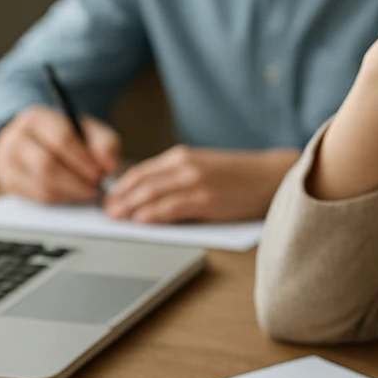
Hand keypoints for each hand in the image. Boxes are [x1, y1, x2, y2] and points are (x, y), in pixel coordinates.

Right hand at [0, 105, 120, 202]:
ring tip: (88, 192)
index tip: (101, 173)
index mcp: (37, 118)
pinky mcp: (8, 181)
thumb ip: (105, 143)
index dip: (83, 159)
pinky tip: (73, 196)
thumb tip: (110, 166)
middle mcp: (16, 136)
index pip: (61, 138)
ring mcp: (7, 160)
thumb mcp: (87, 130)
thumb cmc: (64, 136)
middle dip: (77, 180)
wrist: (32, 142)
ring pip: (41, 182)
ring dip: (70, 192)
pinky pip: (36, 196)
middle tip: (96, 187)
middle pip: (48, 164)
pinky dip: (60, 199)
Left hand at [103, 145, 298, 222]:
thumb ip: (176, 177)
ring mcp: (195, 182)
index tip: (109, 199)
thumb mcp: (203, 167)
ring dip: (130, 208)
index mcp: (182, 156)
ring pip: (151, 195)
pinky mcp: (206, 199)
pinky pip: (171, 208)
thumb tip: (147, 197)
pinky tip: (140, 221)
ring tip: (117, 219)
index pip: (141, 171)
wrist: (270, 176)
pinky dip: (152, 215)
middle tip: (106, 213)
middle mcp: (185, 165)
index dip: (120, 186)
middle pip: (141, 183)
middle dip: (119, 199)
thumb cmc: (239, 176)